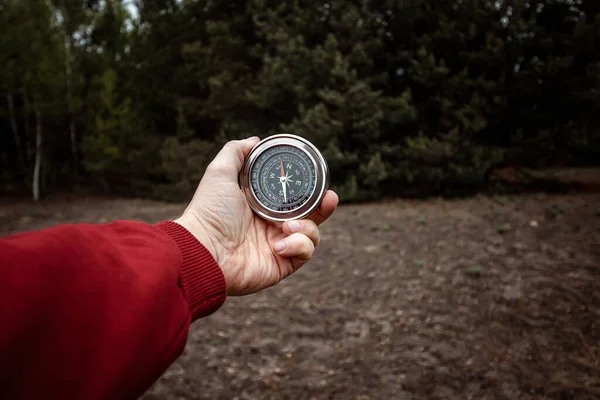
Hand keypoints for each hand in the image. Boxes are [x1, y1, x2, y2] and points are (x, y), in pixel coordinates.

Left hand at [174, 137, 338, 295]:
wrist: (203, 249)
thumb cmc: (209, 212)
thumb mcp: (220, 173)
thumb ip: (236, 152)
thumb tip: (255, 140)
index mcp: (262, 207)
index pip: (293, 197)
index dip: (309, 190)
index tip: (320, 180)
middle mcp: (272, 227)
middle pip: (310, 216)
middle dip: (324, 207)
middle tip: (329, 198)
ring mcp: (279, 247)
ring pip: (312, 235)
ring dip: (308, 227)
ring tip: (288, 226)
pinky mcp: (282, 265)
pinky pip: (304, 253)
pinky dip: (299, 245)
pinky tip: (279, 245)